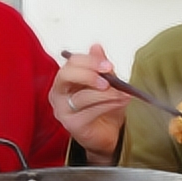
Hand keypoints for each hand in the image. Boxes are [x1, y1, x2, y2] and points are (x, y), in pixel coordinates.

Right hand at [51, 44, 129, 163]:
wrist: (109, 133)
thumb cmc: (104, 107)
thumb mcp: (106, 82)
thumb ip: (100, 66)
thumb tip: (96, 46)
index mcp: (64, 80)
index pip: (70, 63)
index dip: (90, 61)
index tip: (108, 65)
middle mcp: (58, 94)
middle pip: (66, 75)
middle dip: (89, 74)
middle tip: (109, 79)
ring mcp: (63, 111)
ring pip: (82, 96)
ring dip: (106, 93)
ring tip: (122, 93)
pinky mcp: (72, 126)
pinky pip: (91, 112)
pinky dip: (108, 105)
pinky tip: (121, 102)